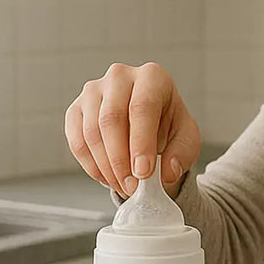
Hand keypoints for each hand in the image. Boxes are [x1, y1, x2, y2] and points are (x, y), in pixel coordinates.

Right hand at [64, 62, 200, 198]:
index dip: (141, 143)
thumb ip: (181, 154)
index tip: (143, 173)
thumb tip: (166, 172)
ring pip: (91, 132)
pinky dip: (90, 165)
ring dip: (106, 166)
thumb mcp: (187, 139)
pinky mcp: (76, 109)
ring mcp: (93, 91)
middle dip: (120, 160)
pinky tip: (107, 178)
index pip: (141, 107)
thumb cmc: (169, 126)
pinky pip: (77, 141)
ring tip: (123, 186)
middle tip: (132, 186)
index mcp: (151, 77)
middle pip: (111, 119)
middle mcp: (119, 77)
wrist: (151, 123)